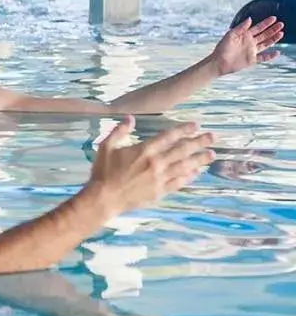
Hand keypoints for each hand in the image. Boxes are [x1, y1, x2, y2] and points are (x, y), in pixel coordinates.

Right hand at [84, 117, 214, 215]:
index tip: (195, 126)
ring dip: (199, 159)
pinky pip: (179, 182)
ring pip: (185, 166)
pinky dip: (190, 176)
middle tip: (212, 138)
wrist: (104, 198)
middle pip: (182, 150)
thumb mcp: (106, 146)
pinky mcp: (160, 191)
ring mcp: (160, 177)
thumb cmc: (103, 172)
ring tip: (211, 155)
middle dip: (199, 142)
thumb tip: (130, 118)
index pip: (168, 137)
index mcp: (144, 150)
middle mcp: (156, 162)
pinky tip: (197, 172)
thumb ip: (119, 131)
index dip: (183, 130)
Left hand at [210, 16, 283, 74]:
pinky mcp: (252, 60)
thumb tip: (250, 19)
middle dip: (273, 29)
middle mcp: (250, 42)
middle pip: (264, 35)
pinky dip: (270, 56)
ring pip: (266, 44)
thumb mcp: (230, 35)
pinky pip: (264, 57)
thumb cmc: (222, 48)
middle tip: (281, 24)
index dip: (266, 23)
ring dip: (273, 39)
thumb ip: (240, 27)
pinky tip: (277, 53)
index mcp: (244, 35)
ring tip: (281, 34)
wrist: (218, 62)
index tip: (274, 18)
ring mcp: (251, 51)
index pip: (258, 27)